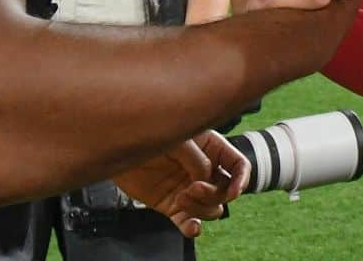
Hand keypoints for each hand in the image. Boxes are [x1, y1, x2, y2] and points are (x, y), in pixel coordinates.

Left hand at [113, 131, 249, 237]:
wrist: (120, 146)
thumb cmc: (151, 133)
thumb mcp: (179, 140)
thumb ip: (197, 159)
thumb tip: (205, 180)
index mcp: (211, 148)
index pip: (238, 165)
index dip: (241, 180)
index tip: (233, 192)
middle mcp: (203, 169)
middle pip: (225, 191)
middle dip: (213, 194)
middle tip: (192, 188)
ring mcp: (189, 188)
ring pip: (210, 209)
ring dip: (200, 208)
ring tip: (180, 198)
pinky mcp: (172, 205)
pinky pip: (188, 222)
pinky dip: (192, 228)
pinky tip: (190, 228)